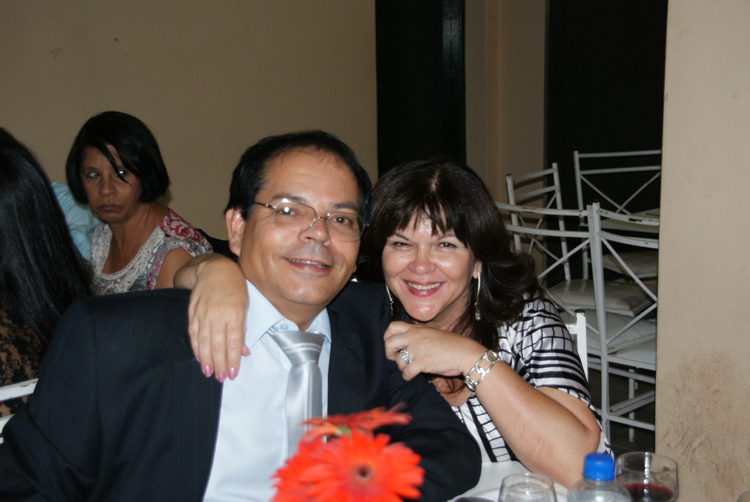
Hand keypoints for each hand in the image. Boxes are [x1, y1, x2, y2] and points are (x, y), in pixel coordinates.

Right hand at [181, 254, 249, 381]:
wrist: (214, 269)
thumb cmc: (235, 288)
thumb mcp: (245, 306)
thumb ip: (243, 330)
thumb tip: (244, 352)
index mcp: (235, 312)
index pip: (233, 341)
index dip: (233, 359)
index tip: (233, 374)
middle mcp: (218, 314)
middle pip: (217, 344)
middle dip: (220, 364)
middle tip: (221, 379)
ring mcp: (203, 313)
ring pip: (203, 341)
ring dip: (206, 360)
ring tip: (209, 374)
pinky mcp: (192, 312)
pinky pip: (193, 333)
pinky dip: (196, 348)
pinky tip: (199, 359)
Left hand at [383, 322, 485, 380]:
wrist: (465, 353)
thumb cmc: (451, 345)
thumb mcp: (432, 334)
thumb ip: (418, 336)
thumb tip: (405, 344)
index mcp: (416, 329)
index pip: (392, 327)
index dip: (387, 337)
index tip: (392, 345)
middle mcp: (414, 337)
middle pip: (389, 343)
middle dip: (389, 352)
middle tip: (394, 358)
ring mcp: (417, 350)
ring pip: (398, 360)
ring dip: (402, 367)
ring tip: (410, 367)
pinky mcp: (422, 363)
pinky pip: (406, 372)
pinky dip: (407, 376)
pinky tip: (412, 375)